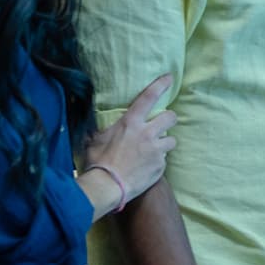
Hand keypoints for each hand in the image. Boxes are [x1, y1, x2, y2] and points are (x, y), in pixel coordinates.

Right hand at [86, 74, 177, 202]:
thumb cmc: (97, 162)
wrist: (108, 186)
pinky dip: (158, 161)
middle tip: (162, 124)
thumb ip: (101, 130)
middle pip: (170, 117)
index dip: (160, 85)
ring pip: (171, 140)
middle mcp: (147, 133)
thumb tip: (93, 124)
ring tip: (153, 149)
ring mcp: (156, 150)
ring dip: (164, 142)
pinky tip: (147, 167)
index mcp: (130, 123)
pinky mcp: (161, 166)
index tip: (169, 78)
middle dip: (169, 118)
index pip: (148, 97)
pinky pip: (164, 159)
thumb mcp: (94, 140)